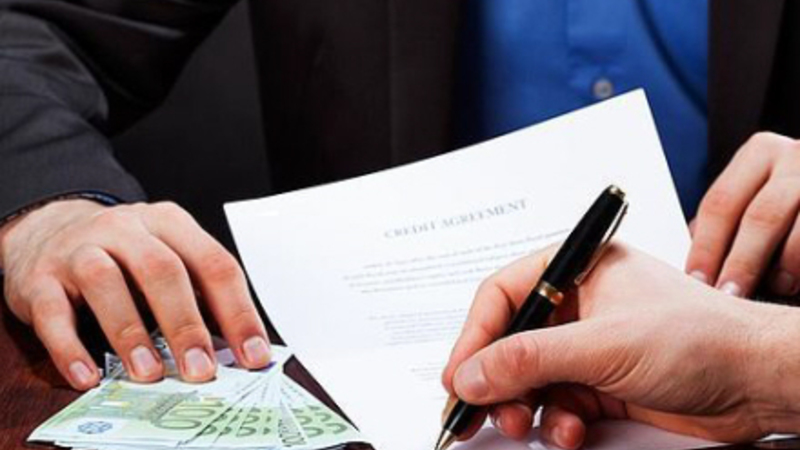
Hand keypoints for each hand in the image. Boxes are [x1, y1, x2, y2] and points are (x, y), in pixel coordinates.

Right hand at [0, 199, 270, 389]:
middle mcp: (127, 228)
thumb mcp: (168, 259)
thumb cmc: (125, 258)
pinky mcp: (40, 278)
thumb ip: (200, 295)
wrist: (49, 232)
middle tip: (201, 369)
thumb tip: (237, 349)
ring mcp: (80, 249)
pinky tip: (87, 376)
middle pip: (163, 271)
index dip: (237, 311)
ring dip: (130, 332)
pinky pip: (52, 312)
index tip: (252, 354)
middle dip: (186, 324)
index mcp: (171, 223)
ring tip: (149, 374)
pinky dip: (69, 348)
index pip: (215, 264)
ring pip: (106, 282)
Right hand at [442, 244, 799, 448]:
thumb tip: (472, 373)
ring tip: (527, 425)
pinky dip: (555, 423)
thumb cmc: (701, 338)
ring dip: (524, 407)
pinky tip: (569, 432)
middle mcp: (577, 307)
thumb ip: (531, 359)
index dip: (474, 337)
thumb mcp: (604, 345)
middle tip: (479, 412)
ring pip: (529, 379)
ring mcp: (587, 347)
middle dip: (496, 381)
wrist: (756, 381)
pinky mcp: (600, 384)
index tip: (457, 376)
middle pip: (510, 342)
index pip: (503, 297)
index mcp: (576, 272)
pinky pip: (556, 405)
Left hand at [687, 132, 799, 297]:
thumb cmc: (784, 201)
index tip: (697, 283)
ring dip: (787, 268)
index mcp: (760, 153)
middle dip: (742, 263)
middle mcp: (797, 155)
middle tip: (729, 297)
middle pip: (762, 216)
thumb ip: (724, 225)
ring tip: (777, 287)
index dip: (707, 247)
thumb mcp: (754, 195)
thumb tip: (695, 269)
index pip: (721, 202)